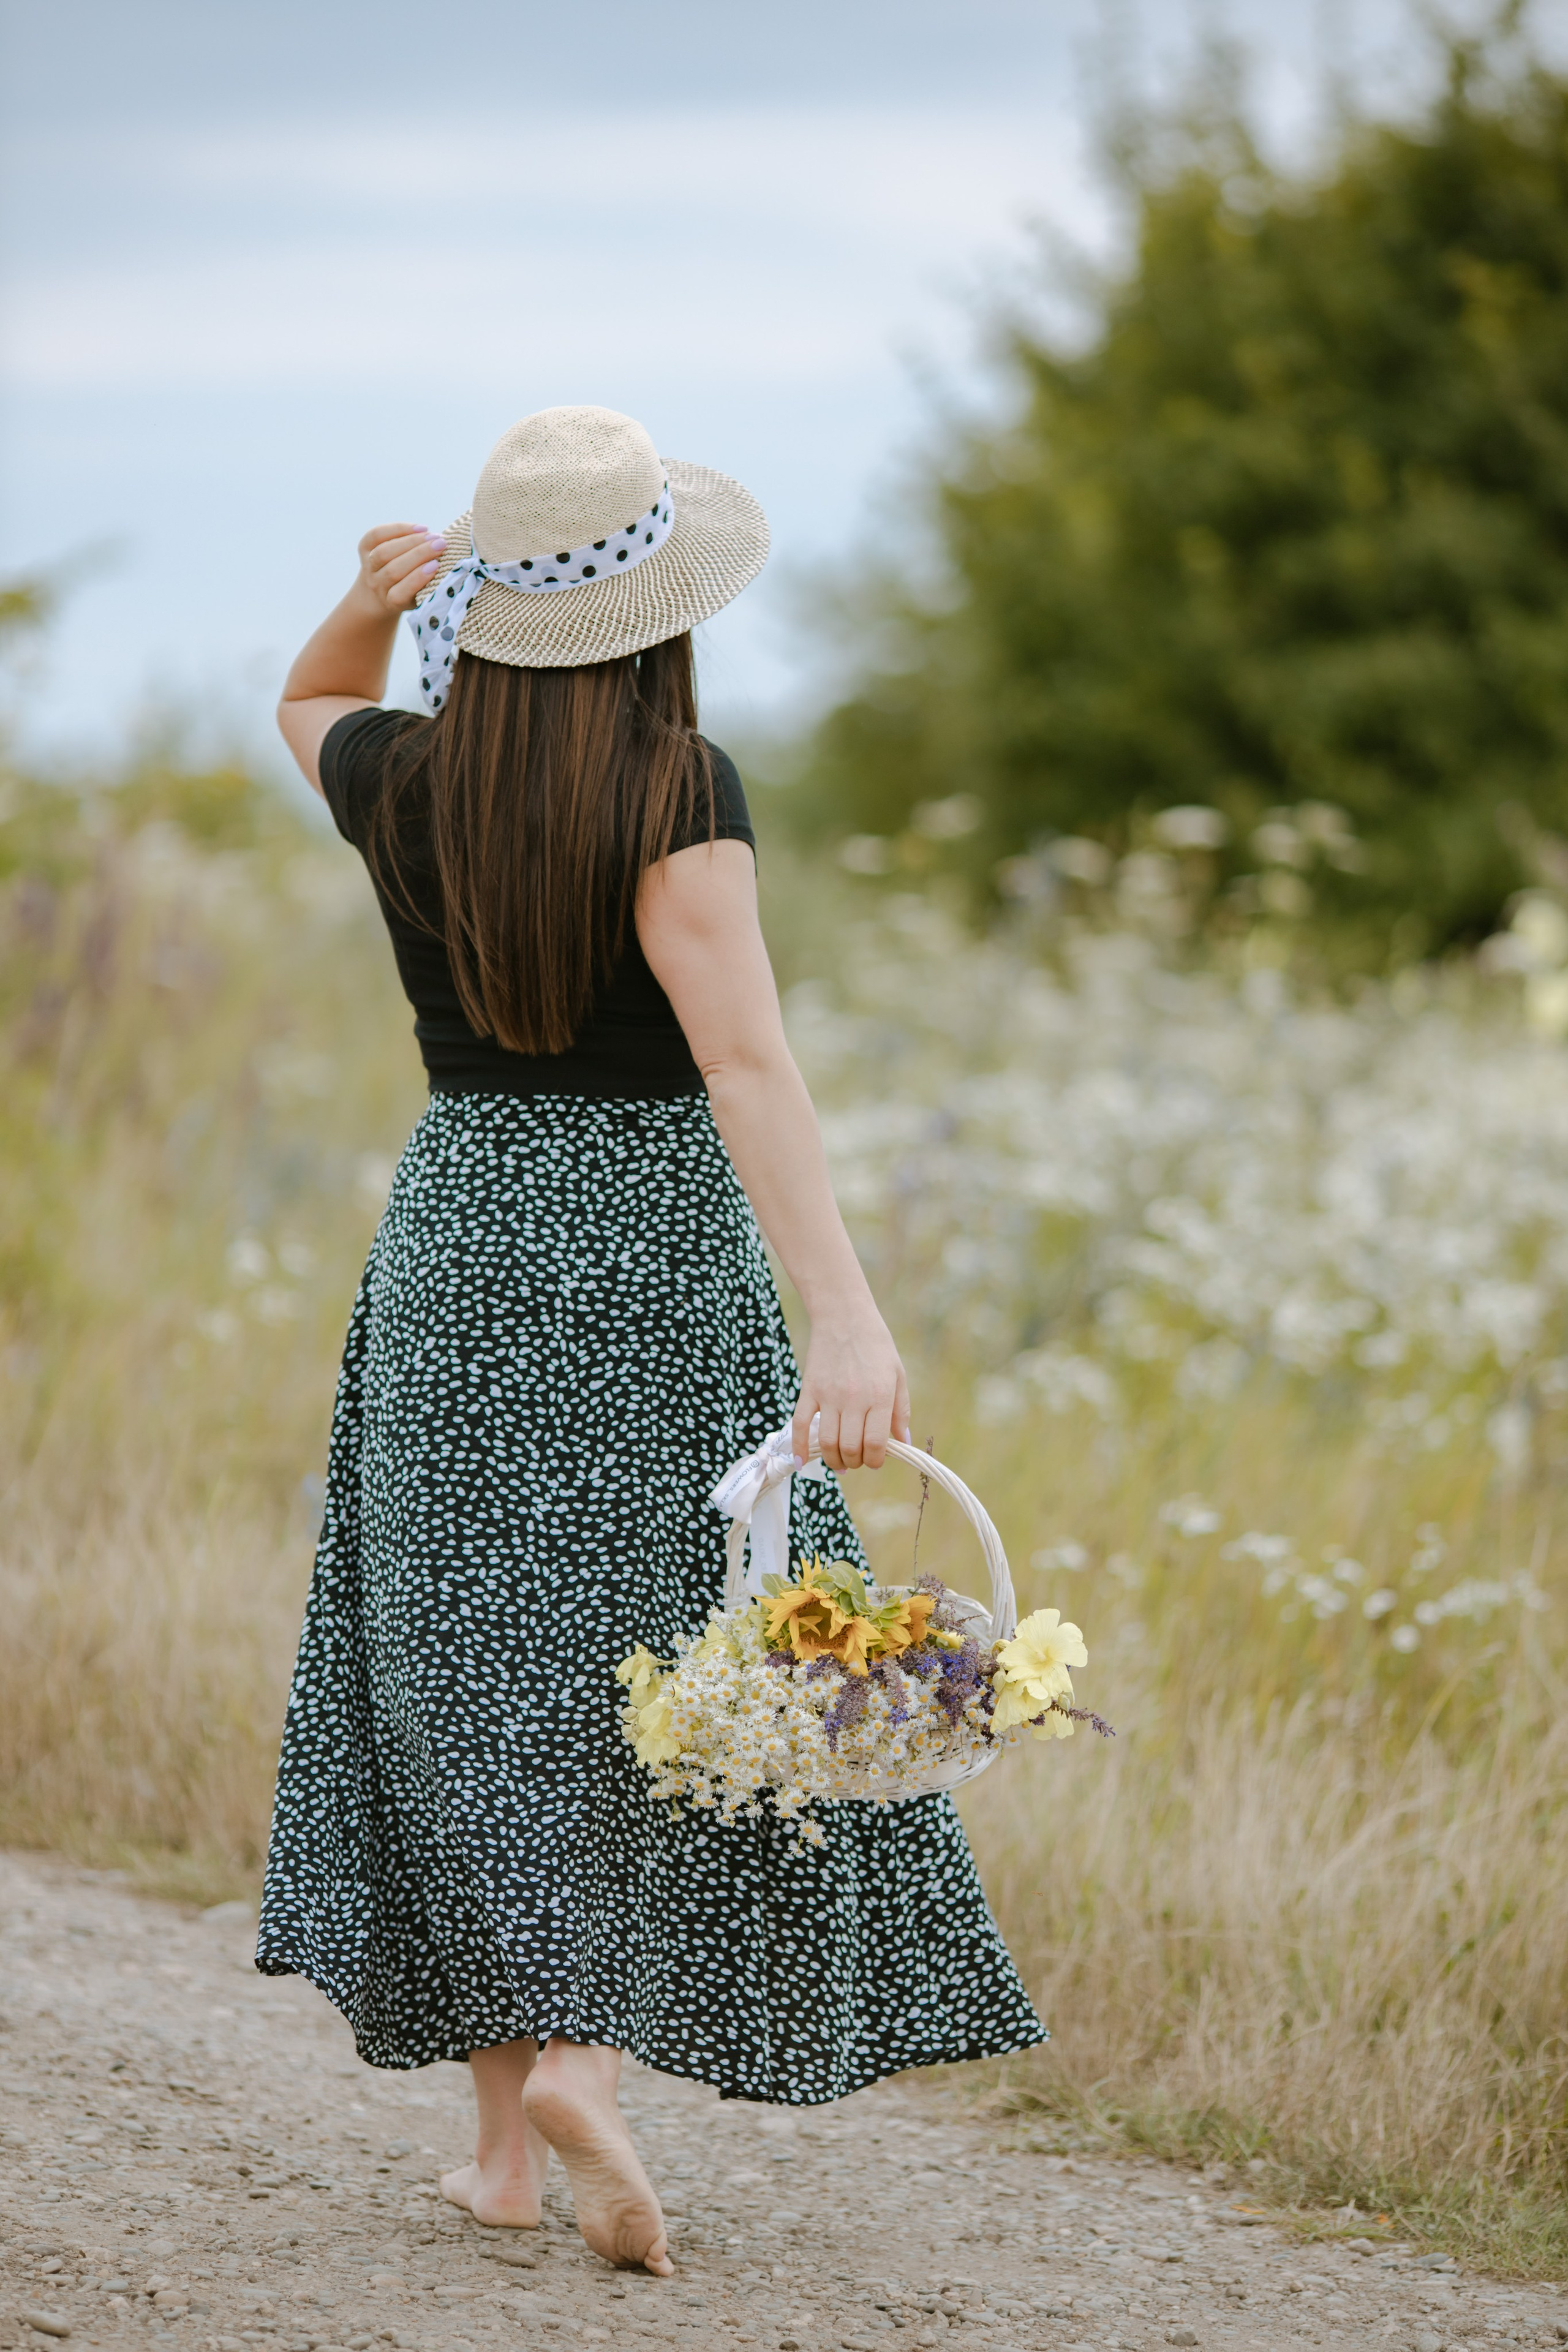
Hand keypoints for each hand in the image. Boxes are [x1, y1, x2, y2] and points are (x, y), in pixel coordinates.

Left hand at [352, 523, 448, 615]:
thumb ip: (433, 586)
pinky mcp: (363, 549)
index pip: (400, 593)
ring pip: (383, 552)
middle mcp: (376, 586)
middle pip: (393, 569)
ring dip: (410, 540)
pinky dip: (397, 529)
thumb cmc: (411, 594)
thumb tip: (453, 563)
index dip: (417, 578)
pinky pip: (376, 535)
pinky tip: (419, 528)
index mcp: (391, 602)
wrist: (377, 594)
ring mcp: (368, 567)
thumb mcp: (422, 598)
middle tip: (441, 543)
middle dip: (418, 554)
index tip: (436, 565)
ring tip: (431, 534)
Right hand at [793, 1308, 911, 1472]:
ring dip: (833, 1459)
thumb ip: (901, 1410)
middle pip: (850, 1447)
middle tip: (857, 1458)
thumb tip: (903, 1441)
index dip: (875, 1460)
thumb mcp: (897, 1374)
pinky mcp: (809, 1389)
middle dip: (855, 1461)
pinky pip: (800, 1425)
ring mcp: (828, 1395)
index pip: (875, 1443)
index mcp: (880, 1396)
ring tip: (840, 1461)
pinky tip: (801, 1461)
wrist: (844, 1315)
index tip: (875, 1459)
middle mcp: (854, 1399)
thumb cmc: (876, 1344)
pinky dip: (799, 1447)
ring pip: (827, 1442)